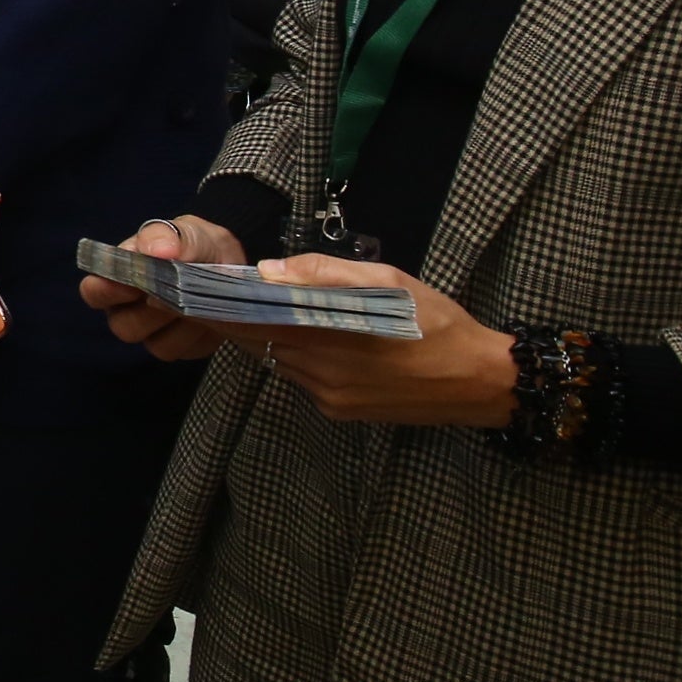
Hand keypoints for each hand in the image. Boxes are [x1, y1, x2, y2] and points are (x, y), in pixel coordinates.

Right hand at [82, 213, 241, 360]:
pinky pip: (180, 352)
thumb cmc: (208, 251)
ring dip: (181, 321)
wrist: (243, 280)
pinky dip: (199, 336)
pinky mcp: (176, 349)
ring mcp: (152, 331)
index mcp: (124, 271)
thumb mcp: (196, 234)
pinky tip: (211, 319)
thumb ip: (172, 236)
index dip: (107, 291)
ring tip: (200, 301)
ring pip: (152, 343)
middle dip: (153, 311)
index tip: (135, 286)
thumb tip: (155, 250)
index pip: (94, 290)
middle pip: (121, 325)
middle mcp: (129, 305)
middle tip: (177, 295)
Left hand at [238, 257, 514, 426]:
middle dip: (238, 320)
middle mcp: (322, 372)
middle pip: (260, 343)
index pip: (255, 321)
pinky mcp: (340, 412)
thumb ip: (326, 274)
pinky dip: (296, 358)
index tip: (200, 289)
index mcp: (331, 335)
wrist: (481, 382)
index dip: (224, 305)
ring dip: (267, 338)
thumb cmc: (438, 323)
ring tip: (255, 310)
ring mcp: (329, 397)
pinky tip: (306, 339)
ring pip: (280, 362)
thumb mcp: (391, 282)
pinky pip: (302, 380)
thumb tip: (269, 270)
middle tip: (216, 296)